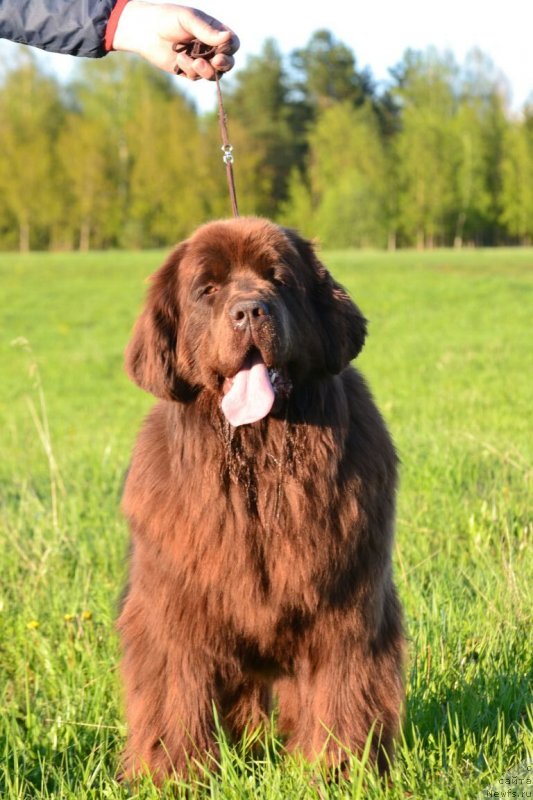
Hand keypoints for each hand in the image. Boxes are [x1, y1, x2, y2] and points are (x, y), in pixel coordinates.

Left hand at [112, 2, 238, 79]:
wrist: (144, 31)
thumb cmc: (167, 19)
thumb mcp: (188, 20)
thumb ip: (207, 31)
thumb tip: (228, 38)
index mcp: (214, 31)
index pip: (232, 43)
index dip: (230, 49)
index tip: (221, 49)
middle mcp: (210, 47)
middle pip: (227, 63)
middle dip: (223, 64)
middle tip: (216, 61)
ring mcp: (201, 60)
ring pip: (213, 74)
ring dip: (205, 70)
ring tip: (194, 62)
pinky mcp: (189, 71)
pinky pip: (196, 76)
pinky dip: (189, 69)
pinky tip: (179, 58)